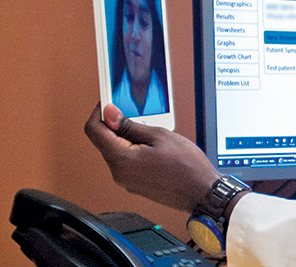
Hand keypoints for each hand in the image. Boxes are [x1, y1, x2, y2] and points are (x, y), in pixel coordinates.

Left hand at [85, 103, 220, 213]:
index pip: (94, 130)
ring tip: (150, 133)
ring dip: (126, 137)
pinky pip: (125, 161)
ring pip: (115, 150)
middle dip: (115, 124)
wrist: (201, 192)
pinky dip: (133, 148)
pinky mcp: (134, 183)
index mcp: (121, 159)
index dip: (99, 112)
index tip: (110, 103)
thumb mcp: (159, 136)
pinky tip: (152, 145)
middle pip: (103, 141)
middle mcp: (119, 173)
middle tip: (135, 114)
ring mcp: (126, 180)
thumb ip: (130, 125)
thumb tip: (110, 113)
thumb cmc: (187, 167)